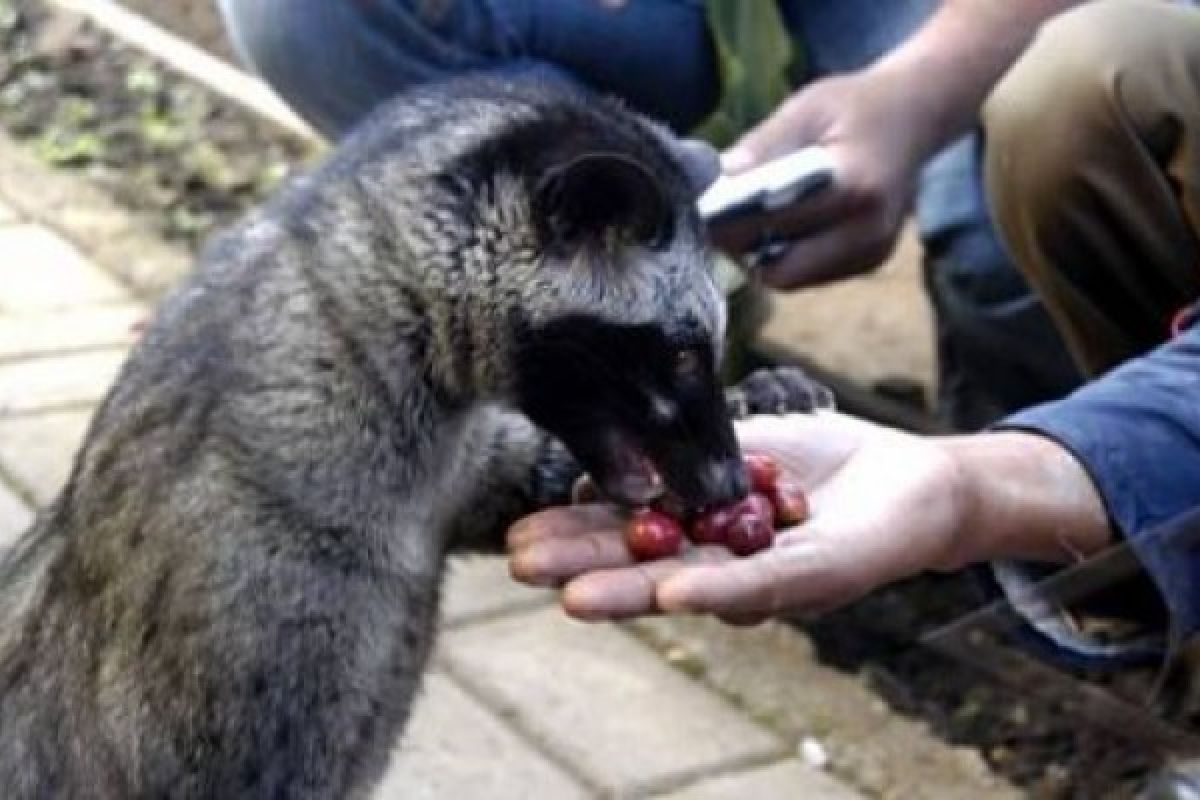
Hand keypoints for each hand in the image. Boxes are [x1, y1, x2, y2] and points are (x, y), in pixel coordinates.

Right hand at [508, 413, 972, 624]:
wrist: (911, 477)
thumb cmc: (821, 462)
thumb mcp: (741, 444)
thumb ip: (684, 455)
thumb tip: (611, 463)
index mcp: (701, 532)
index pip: (628, 534)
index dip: (576, 537)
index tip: (520, 534)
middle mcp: (725, 564)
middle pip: (646, 568)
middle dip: (583, 566)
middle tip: (521, 567)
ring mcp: (768, 574)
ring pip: (693, 585)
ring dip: (632, 591)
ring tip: (573, 596)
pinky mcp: (820, 574)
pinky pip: (764, 585)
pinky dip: (718, 590)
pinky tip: (671, 594)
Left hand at [709, 68, 935, 288]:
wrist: (918, 115)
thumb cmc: (856, 105)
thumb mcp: (806, 109)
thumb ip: (762, 147)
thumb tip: (714, 179)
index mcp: (853, 187)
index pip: (777, 223)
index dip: (732, 223)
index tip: (702, 211)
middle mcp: (868, 231)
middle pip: (782, 270)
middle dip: (746, 250)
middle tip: (720, 221)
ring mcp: (872, 253)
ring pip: (793, 279)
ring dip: (763, 256)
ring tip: (749, 219)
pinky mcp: (870, 262)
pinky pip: (811, 275)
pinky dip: (787, 256)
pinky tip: (781, 224)